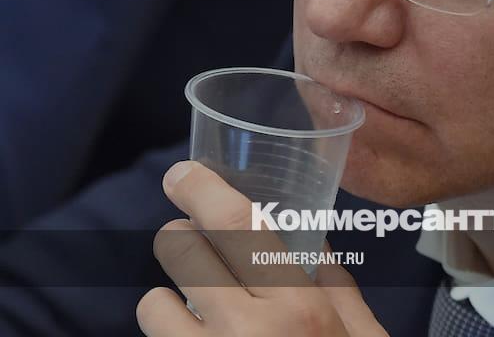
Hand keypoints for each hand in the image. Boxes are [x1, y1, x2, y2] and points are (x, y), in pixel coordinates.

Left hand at [136, 161, 386, 335]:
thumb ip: (336, 285)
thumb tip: (309, 239)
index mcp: (300, 307)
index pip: (240, 227)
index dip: (202, 189)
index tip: (182, 175)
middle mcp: (249, 330)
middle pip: (183, 251)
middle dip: (183, 239)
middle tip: (194, 244)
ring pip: (154, 303)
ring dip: (169, 299)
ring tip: (195, 310)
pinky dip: (172, 335)